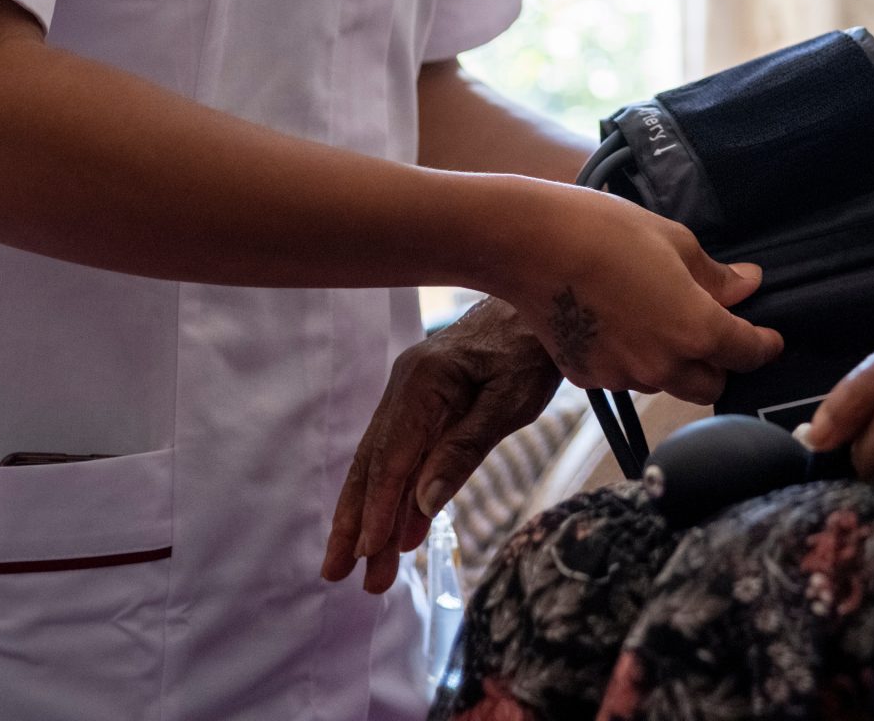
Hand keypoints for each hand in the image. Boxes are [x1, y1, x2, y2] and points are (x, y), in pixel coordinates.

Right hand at [322, 299, 559, 592]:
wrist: (536, 299)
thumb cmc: (530, 348)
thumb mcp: (509, 400)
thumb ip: (465, 449)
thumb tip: (423, 502)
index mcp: (423, 382)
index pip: (392, 458)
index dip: (377, 508)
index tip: (364, 552)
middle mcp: (405, 389)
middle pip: (373, 464)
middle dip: (355, 522)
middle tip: (336, 575)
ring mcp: (411, 396)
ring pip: (383, 465)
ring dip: (373, 517)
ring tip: (366, 573)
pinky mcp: (425, 404)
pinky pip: (405, 456)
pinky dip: (400, 495)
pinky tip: (399, 534)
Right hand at [499, 182, 782, 401]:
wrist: (532, 245)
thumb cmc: (608, 232)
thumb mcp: (675, 241)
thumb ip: (715, 275)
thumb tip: (748, 285)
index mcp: (697, 330)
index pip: (747, 354)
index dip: (764, 346)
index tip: (770, 338)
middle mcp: (664, 366)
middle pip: (709, 384)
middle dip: (717, 362)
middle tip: (709, 327)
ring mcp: (623, 377)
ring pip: (665, 383)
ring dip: (672, 361)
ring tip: (653, 316)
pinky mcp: (588, 379)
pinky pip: (624, 377)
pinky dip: (630, 358)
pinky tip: (615, 322)